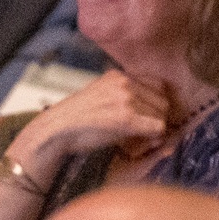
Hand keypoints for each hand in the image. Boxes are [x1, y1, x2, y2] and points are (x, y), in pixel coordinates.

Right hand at [7, 70, 173, 186]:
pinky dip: (152, 138)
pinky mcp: (126, 117)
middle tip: (141, 134)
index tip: (144, 120)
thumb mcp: (101, 98)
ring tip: (135, 140)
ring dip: (153, 131)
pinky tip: (136, 144)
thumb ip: (126, 100)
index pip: (157, 86)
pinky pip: (158, 128)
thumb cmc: (76, 122)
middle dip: (156, 119)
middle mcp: (123, 82)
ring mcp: (125, 98)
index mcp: (117, 75)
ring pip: (162, 115)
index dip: (154, 106)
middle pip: (162, 101)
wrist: (55, 131)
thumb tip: (156, 117)